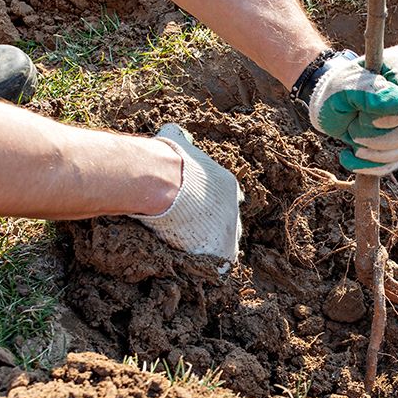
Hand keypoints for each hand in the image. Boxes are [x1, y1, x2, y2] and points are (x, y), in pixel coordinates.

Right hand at [130, 124, 242, 263]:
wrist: (163, 182)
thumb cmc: (166, 160)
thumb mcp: (175, 140)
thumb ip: (179, 138)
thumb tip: (172, 130)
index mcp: (227, 184)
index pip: (226, 199)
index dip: (210, 207)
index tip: (196, 211)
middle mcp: (234, 206)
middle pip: (228, 223)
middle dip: (213, 228)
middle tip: (192, 233)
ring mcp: (230, 229)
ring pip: (225, 244)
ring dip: (210, 248)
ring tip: (192, 252)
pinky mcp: (222, 250)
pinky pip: (220, 264)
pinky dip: (209, 267)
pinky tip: (194, 265)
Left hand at [307, 46, 397, 174]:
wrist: (333, 101)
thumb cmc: (336, 89)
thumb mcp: (343, 87)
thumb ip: (367, 92)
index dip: (390, 119)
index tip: (362, 120)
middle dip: (377, 140)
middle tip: (352, 132)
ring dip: (374, 154)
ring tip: (351, 143)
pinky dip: (374, 166)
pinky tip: (353, 158)